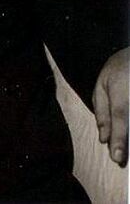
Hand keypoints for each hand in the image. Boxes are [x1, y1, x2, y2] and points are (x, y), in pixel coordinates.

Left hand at [92, 47, 128, 165]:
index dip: (118, 138)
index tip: (117, 157)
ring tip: (128, 152)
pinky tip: (128, 134)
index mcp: (121, 90)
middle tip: (122, 159)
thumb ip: (101, 111)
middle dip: (128, 143)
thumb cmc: (119, 69)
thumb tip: (103, 138)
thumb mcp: (102, 84)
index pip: (120, 116)